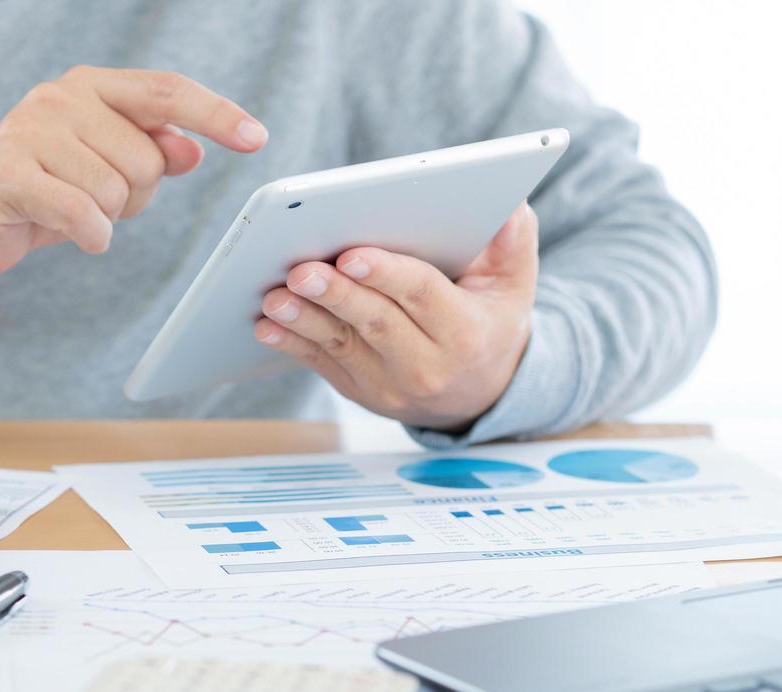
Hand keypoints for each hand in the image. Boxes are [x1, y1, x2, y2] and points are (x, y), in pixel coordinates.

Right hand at [0, 66, 267, 278]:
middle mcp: (60, 96)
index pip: (166, 92)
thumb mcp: (102, 169)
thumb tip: (193, 146)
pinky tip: (75, 236)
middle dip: (133, 198)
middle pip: (147, 160)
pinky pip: (82, 215)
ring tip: (68, 212)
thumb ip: (149, 152)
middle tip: (92, 201)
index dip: (215, 113)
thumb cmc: (43, 190)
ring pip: (116, 192)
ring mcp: (29, 130)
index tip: (257, 138)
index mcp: (90, 85)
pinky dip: (90, 237)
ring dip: (104, 218)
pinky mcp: (6, 174)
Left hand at [255, 203, 539, 432]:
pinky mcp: (359, 392)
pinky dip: (292, 345)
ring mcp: (389, 386)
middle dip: (336, 294)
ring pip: (341, 346)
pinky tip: (267, 325)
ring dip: (303, 320)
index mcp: (465, 333)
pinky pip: (322, 366)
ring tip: (273, 297)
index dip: (386, 275)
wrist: (477, 395)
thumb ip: (513, 244)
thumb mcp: (514, 286)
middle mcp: (426, 366)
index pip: (422, 297)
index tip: (352, 254)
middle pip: (375, 324)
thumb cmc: (490, 323)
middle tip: (299, 269)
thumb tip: (510, 205)